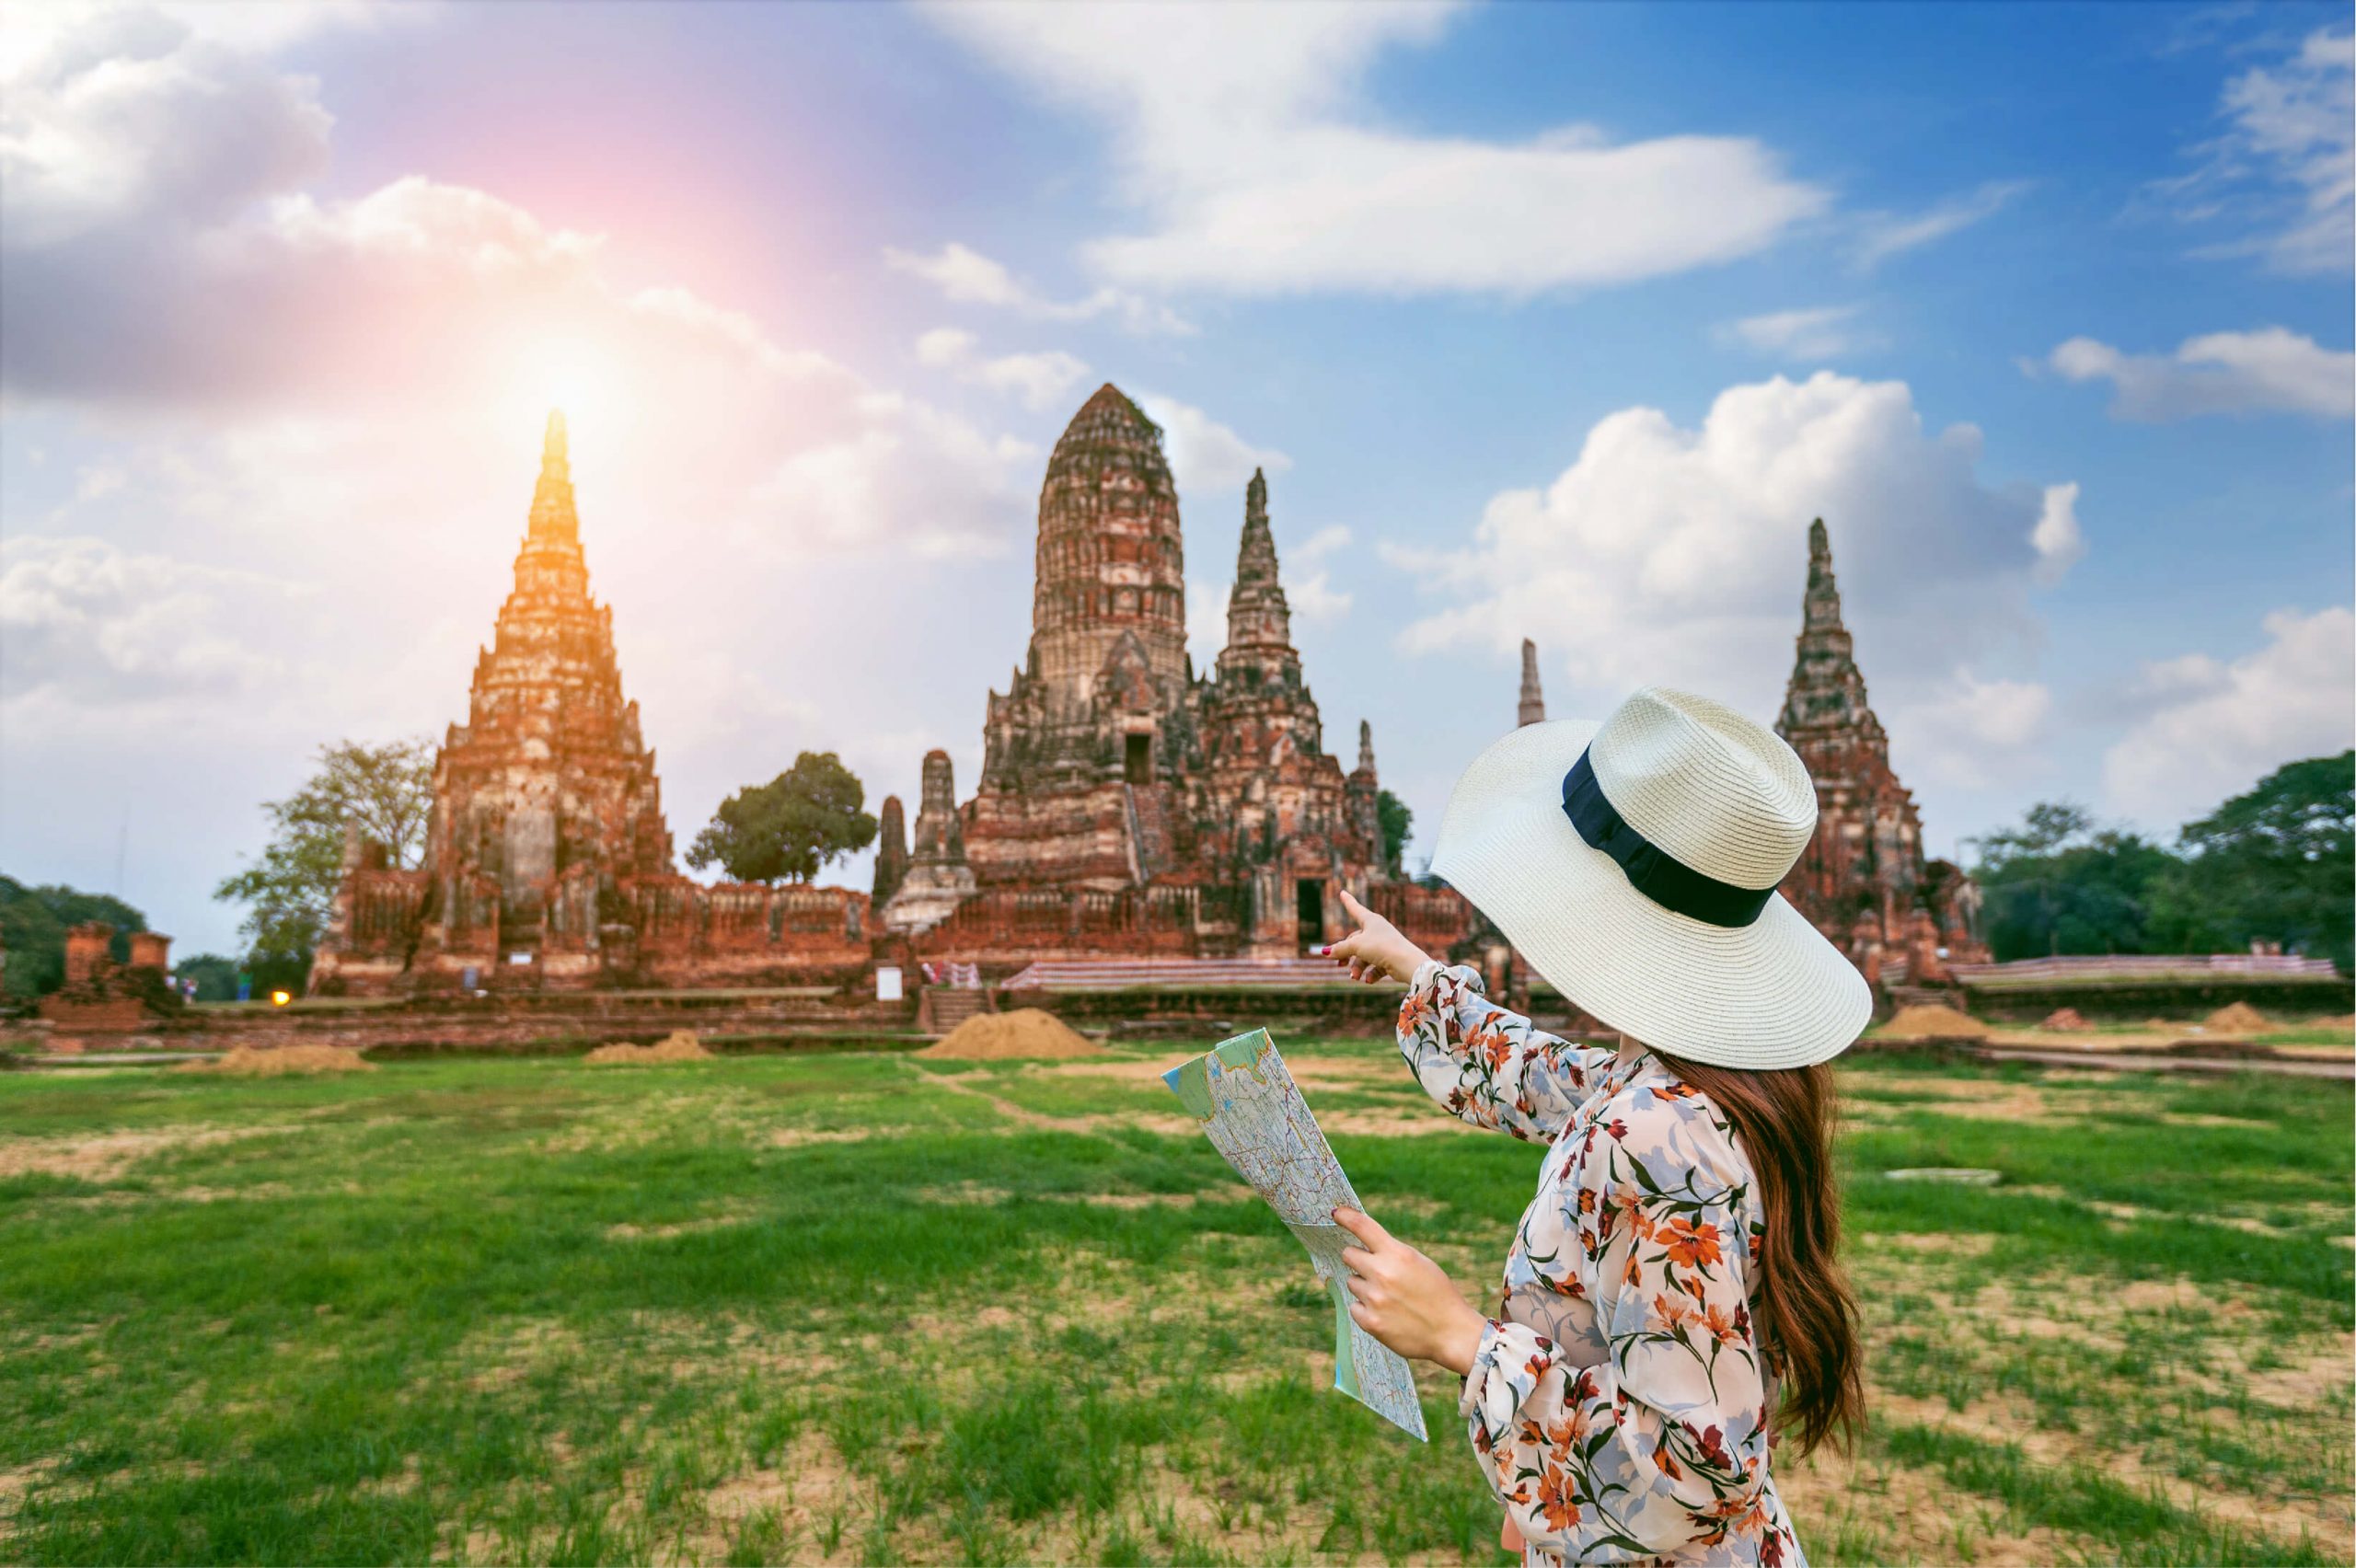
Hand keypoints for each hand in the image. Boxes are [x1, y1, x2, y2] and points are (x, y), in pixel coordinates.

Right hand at [1322, 888, 1432, 984]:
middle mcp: (1378, 931)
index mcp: (1371, 921)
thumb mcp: (1356, 946)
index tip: (1342, 892)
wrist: (1407, 963)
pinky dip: (1371, 973)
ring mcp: (1385, 945)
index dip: (1348, 901)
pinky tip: (1368, 980)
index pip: (1355, 909)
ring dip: (1358, 967)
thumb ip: (1340, 949)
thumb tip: (1326, 952)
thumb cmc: (1382, 948)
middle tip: (1339, 965)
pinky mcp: (1391, 959)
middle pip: (1355, 941)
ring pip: (1365, 956)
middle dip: (1347, 954)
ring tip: (1355, 977)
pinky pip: (1377, 966)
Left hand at [1333, 1206, 1486, 1375]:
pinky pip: (1355, 1307)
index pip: (1362, 1227)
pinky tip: (1386, 1314)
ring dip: (1365, 1286)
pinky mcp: (1369, 1322)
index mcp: (1398, 1254)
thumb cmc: (1438, 1294)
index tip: (1336, 1212)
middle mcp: (1382, 1273)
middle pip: (1348, 1255)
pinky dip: (1366, 1309)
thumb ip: (1392, 1253)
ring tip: (1389, 1297)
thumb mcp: (1420, 1263)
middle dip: (1359, 1259)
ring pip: (1352, 1282)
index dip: (1346, 1216)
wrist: (1451, 1333)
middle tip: (1375, 1269)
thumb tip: (1365, 1248)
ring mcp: (1374, 1299)